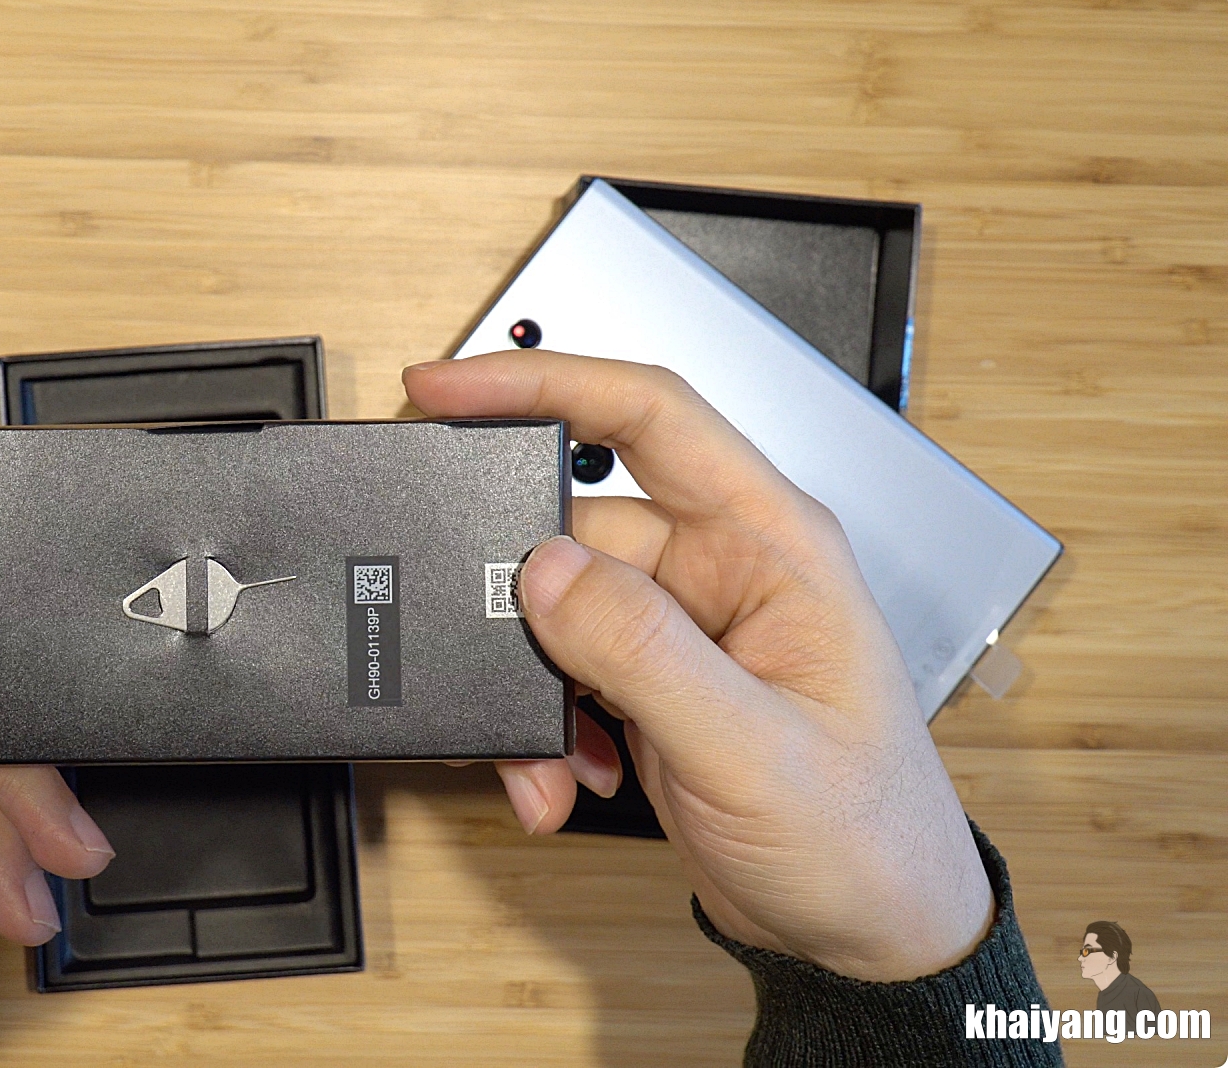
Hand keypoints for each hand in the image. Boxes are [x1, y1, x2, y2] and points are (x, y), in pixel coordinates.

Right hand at [405, 350, 992, 982]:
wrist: (871, 934)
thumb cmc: (865, 836)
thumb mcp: (751, 745)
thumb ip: (644, 652)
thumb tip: (545, 569)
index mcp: (769, 542)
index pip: (648, 414)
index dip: (542, 383)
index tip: (447, 387)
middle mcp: (720, 570)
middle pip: (574, 522)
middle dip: (512, 588)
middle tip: (476, 638)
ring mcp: (679, 629)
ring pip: (553, 609)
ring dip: (529, 683)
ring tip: (548, 755)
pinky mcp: (649, 684)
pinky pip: (559, 673)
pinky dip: (541, 726)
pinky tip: (566, 774)